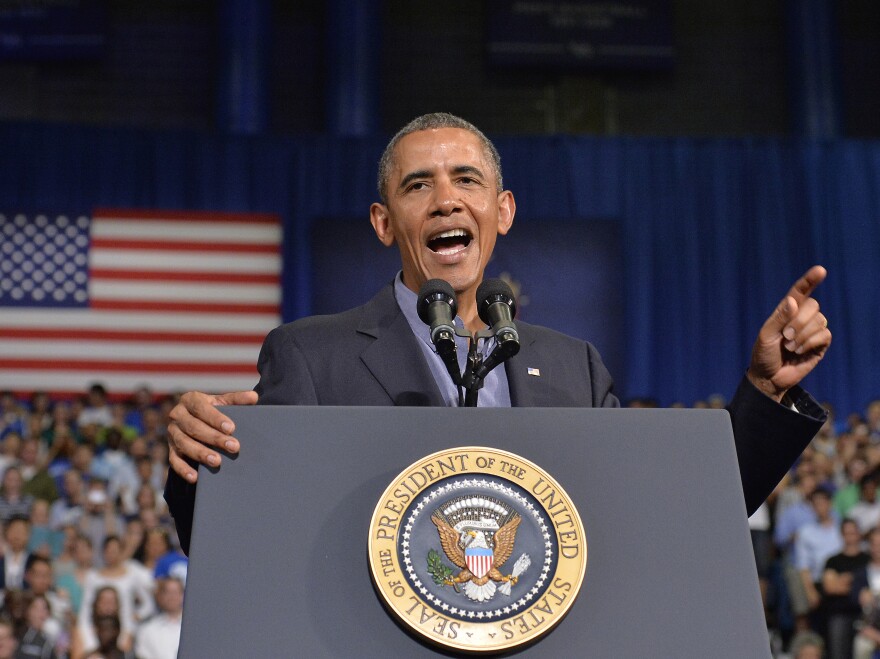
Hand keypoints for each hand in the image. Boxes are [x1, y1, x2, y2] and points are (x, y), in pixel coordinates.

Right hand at [167, 390, 257, 482]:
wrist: (193, 419)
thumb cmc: (211, 410)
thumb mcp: (222, 402)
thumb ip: (237, 399)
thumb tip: (254, 397)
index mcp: (190, 400)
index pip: (201, 408)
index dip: (216, 418)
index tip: (231, 428)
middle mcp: (177, 415)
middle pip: (194, 427)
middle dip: (214, 438)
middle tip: (234, 447)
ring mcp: (173, 434)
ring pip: (184, 444)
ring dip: (201, 453)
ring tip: (217, 462)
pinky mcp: (171, 449)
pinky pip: (174, 460)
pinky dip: (183, 469)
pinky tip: (195, 477)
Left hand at [747, 265, 830, 401]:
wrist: (769, 377)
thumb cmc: (764, 354)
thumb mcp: (766, 335)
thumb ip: (779, 318)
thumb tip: (793, 301)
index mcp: (786, 312)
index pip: (800, 292)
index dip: (809, 281)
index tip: (820, 270)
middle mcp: (801, 318)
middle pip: (813, 306)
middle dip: (799, 321)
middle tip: (785, 336)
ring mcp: (812, 331)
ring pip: (820, 320)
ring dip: (802, 335)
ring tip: (789, 347)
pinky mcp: (820, 345)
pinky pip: (824, 335)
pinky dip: (810, 343)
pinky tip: (798, 352)